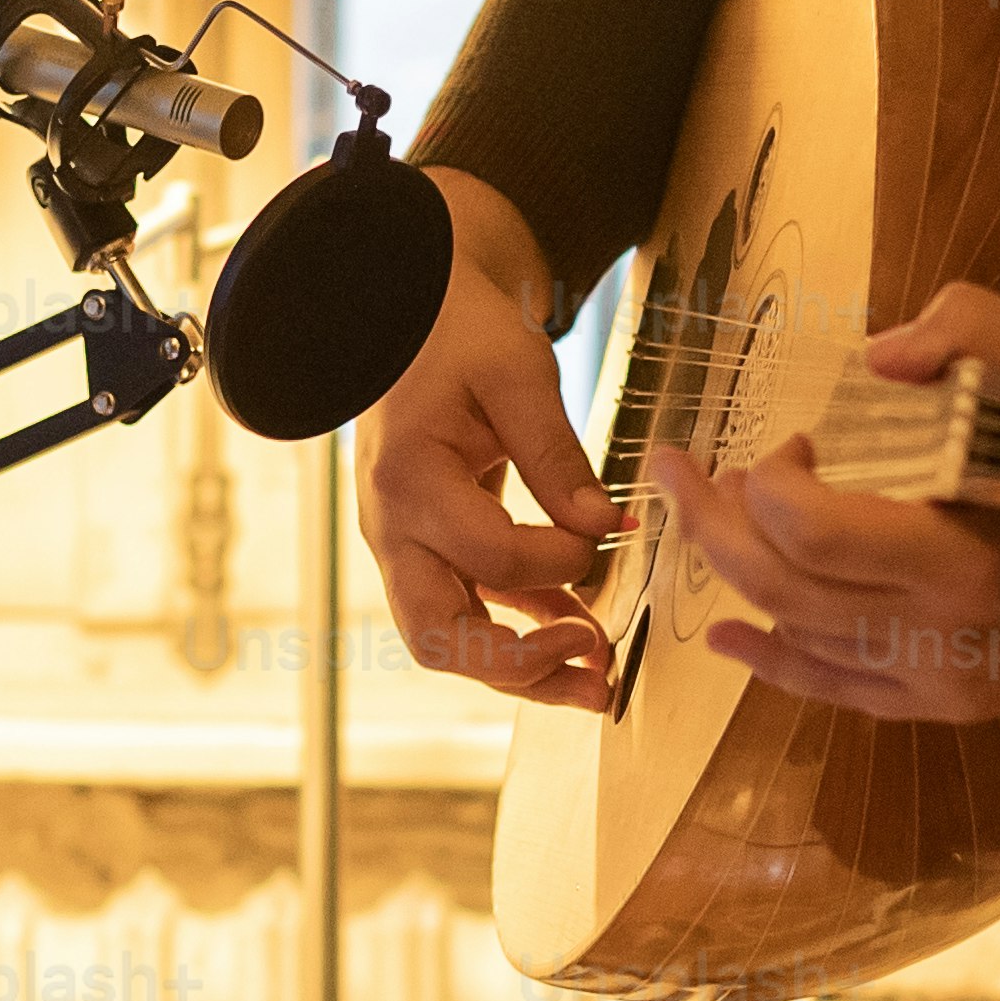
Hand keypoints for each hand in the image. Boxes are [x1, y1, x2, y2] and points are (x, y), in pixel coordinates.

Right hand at [361, 165, 634, 706]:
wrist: (408, 317)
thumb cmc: (459, 332)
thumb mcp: (516, 374)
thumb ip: (558, 456)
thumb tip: (607, 529)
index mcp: (409, 480)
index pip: (488, 554)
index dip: (558, 560)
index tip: (607, 537)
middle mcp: (392, 529)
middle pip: (439, 636)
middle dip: (520, 668)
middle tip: (594, 668)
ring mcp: (402, 546)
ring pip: (449, 642)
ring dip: (522, 671)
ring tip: (596, 683)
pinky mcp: (425, 549)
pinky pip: (466, 610)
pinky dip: (517, 631)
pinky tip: (576, 632)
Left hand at [649, 278, 999, 723]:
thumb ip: (969, 331)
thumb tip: (882, 357)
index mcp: (963, 555)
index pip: (809, 529)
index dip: (773, 476)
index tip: (798, 435)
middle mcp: (940, 634)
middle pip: (779, 584)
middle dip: (710, 519)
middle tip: (671, 466)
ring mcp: (940, 680)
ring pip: (796, 637)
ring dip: (732, 575)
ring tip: (694, 522)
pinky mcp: (949, 705)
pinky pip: (837, 691)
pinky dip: (773, 663)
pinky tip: (725, 638)